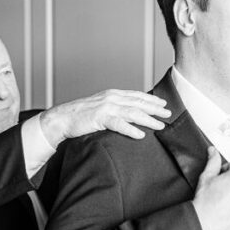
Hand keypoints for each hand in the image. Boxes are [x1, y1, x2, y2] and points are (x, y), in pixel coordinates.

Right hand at [39, 89, 170, 144]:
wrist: (61, 118)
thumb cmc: (79, 115)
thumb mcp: (99, 106)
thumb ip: (112, 106)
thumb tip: (126, 112)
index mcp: (111, 94)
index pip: (136, 95)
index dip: (151, 99)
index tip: (163, 103)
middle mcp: (111, 98)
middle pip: (138, 102)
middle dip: (155, 108)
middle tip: (168, 114)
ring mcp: (106, 107)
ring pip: (133, 112)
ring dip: (148, 119)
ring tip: (160, 125)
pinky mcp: (100, 118)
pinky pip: (119, 124)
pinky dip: (131, 129)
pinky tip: (140, 134)